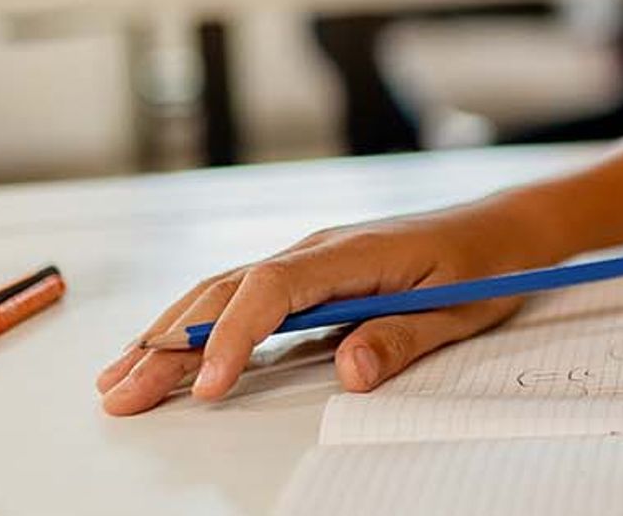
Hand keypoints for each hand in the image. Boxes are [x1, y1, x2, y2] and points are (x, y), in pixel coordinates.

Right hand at [96, 206, 537, 415]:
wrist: (502, 230)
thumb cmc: (486, 266)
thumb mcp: (459, 310)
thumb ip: (401, 338)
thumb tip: (348, 372)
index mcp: (353, 253)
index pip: (273, 290)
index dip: (233, 337)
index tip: (209, 386)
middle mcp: (319, 249)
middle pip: (228, 292)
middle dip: (170, 343)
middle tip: (122, 392)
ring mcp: (310, 260)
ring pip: (224, 293)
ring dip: (169, 335)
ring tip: (119, 378)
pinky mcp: (310, 276)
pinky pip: (242, 299)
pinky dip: (198, 327)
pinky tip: (164, 355)